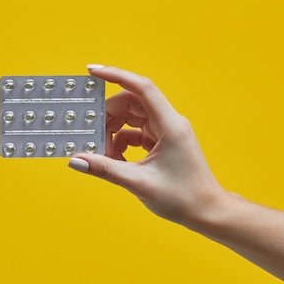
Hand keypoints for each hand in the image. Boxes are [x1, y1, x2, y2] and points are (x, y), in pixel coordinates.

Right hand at [68, 65, 231, 225]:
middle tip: (91, 136)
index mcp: (170, 125)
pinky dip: (121, 142)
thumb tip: (76, 160)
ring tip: (104, 154)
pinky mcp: (162, 141)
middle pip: (130, 103)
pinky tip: (115, 160)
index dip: (116, 75)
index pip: (141, 88)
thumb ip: (105, 169)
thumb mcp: (138, 183)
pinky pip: (135, 132)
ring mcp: (166, 131)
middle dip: (107, 117)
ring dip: (113, 132)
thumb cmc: (183, 198)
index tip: (92, 71)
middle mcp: (169, 122)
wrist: (207, 212)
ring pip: (131, 118)